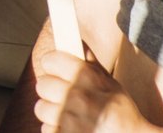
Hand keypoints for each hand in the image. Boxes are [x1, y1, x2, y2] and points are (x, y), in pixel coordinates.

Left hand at [34, 48, 151, 132]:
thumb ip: (90, 62)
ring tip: (68, 114)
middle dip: (51, 89)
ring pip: (41, 107)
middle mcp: (76, 96)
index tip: (54, 69)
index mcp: (86, 77)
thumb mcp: (110, 82)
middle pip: (42, 84)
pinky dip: (56, 129)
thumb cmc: (121, 111)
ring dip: (52, 111)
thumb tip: (75, 39)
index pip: (50, 60)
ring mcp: (68, 119)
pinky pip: (46, 128)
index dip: (52, 64)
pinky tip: (70, 128)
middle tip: (63, 95)